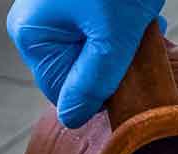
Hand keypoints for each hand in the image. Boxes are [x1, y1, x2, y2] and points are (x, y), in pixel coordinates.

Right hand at [6, 0, 165, 128]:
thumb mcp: (111, 38)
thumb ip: (94, 81)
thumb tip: (71, 118)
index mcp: (33, 34)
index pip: (61, 92)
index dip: (98, 94)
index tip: (127, 81)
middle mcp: (39, 24)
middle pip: (80, 73)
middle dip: (115, 68)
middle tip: (138, 49)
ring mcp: (60, 14)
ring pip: (97, 55)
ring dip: (126, 51)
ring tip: (142, 30)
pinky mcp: (83, 7)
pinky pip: (104, 35)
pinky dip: (128, 33)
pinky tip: (144, 21)